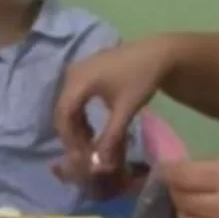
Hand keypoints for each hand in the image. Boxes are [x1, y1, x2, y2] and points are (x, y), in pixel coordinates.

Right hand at [53, 36, 174, 183]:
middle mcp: (72, 74)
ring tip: (90, 145)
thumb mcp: (126, 109)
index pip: (63, 114)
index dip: (69, 139)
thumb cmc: (141, 79)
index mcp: (80, 79)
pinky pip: (74, 99)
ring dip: (76, 128)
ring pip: (67, 106)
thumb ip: (111, 136)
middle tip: (85, 155)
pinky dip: (80, 117)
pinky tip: (91, 130)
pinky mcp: (83, 73)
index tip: (80, 158)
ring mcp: (76, 71)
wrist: (156, 54)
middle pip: (62, 111)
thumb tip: (100, 163)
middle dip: (72, 136)